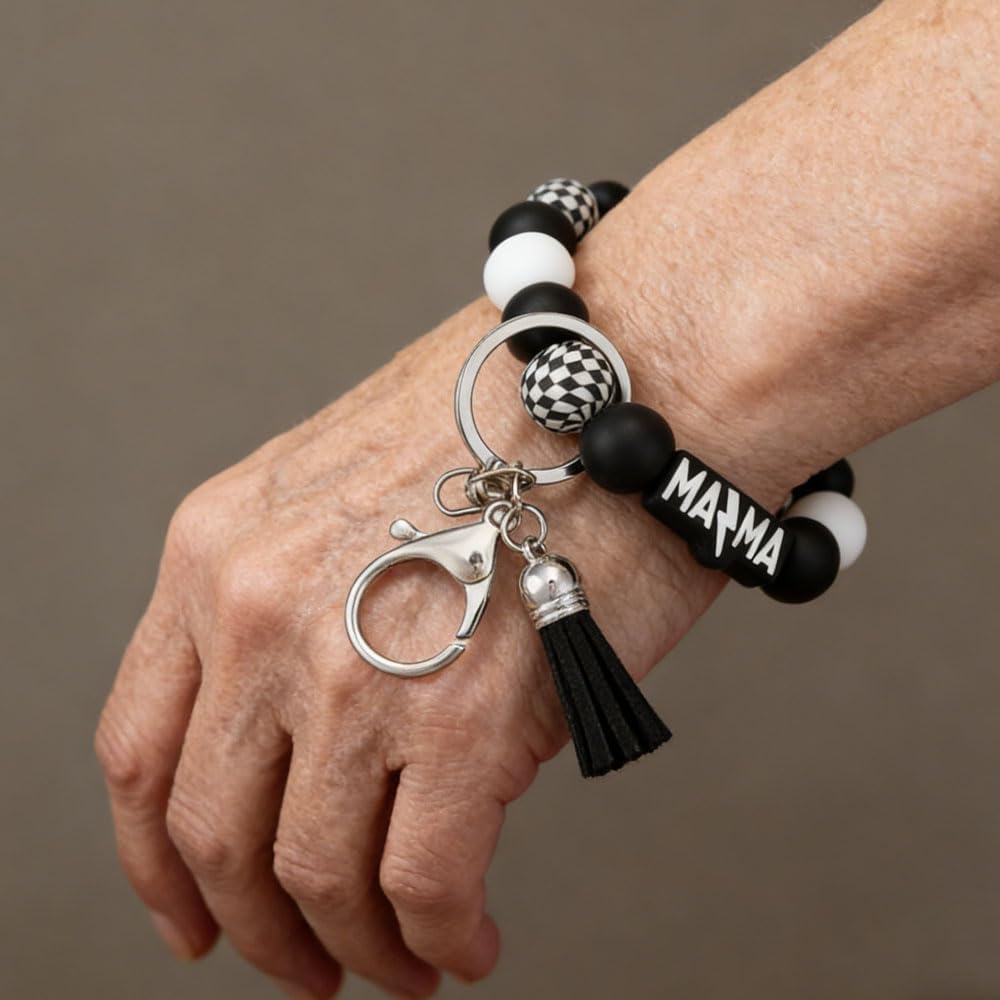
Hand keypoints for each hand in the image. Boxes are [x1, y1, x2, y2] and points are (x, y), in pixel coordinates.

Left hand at [94, 297, 741, 997]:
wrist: (633, 375)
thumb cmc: (517, 420)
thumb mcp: (348, 488)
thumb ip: (308, 606)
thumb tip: (332, 732)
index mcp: (218, 550)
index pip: (137, 746)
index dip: (155, 860)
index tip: (191, 915)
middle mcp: (261, 612)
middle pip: (211, 833)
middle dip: (257, 928)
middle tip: (307, 964)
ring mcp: (354, 668)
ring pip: (311, 877)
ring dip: (353, 948)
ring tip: (400, 964)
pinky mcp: (467, 719)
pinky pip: (423, 886)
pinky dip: (440, 940)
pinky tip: (468, 943)